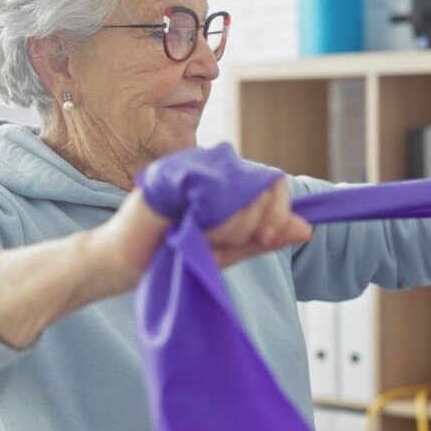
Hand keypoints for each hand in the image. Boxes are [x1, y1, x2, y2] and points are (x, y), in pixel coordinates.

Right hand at [95, 178, 312, 281]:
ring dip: (226, 224)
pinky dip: (205, 214)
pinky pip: (210, 185)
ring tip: (198, 235)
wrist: (123, 265)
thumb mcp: (228, 253)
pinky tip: (185, 223)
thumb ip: (265, 238)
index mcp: (228, 186)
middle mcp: (213, 170)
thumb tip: (307, 228)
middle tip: (219, 242)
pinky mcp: (173, 170)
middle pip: (260, 187)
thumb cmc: (170, 257)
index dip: (278, 211)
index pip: (273, 183)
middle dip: (248, 226)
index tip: (266, 238)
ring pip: (238, 188)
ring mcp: (192, 166)